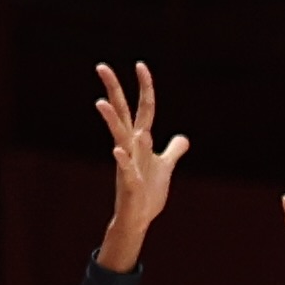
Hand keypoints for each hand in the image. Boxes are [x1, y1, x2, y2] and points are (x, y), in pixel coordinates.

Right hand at [95, 60, 188, 271]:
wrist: (139, 219)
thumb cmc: (148, 192)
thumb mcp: (165, 166)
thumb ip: (173, 151)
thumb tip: (183, 138)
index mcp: (141, 141)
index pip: (144, 108)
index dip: (144, 87)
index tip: (141, 65)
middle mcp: (131, 147)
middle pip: (122, 113)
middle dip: (114, 90)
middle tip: (101, 66)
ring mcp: (128, 163)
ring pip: (119, 136)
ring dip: (111, 120)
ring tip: (101, 102)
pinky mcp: (129, 183)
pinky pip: (124, 168)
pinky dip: (122, 159)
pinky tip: (117, 150)